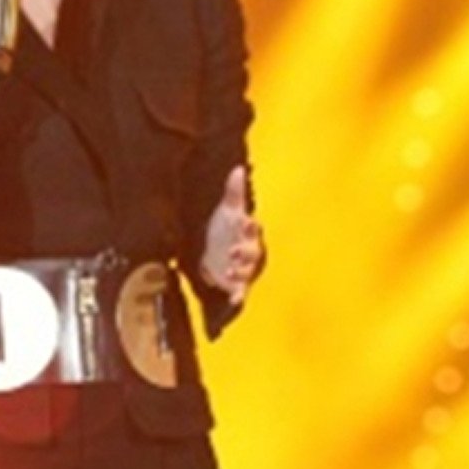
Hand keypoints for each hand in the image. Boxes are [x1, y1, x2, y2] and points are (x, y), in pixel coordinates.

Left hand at [201, 166, 264, 306]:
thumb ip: (233, 191)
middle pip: (253, 251)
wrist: (216, 252)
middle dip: (244, 252)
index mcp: (246, 231)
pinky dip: (238, 295)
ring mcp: (243, 267)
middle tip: (234, 252)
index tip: (246, 223)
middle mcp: (248, 250)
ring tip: (230, 272)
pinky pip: (240, 291)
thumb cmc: (225, 228)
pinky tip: (234, 299)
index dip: (249, 226)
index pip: (251, 227)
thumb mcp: (227, 210)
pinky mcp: (236, 283)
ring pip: (247, 271)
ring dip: (241, 272)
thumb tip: (238, 169)